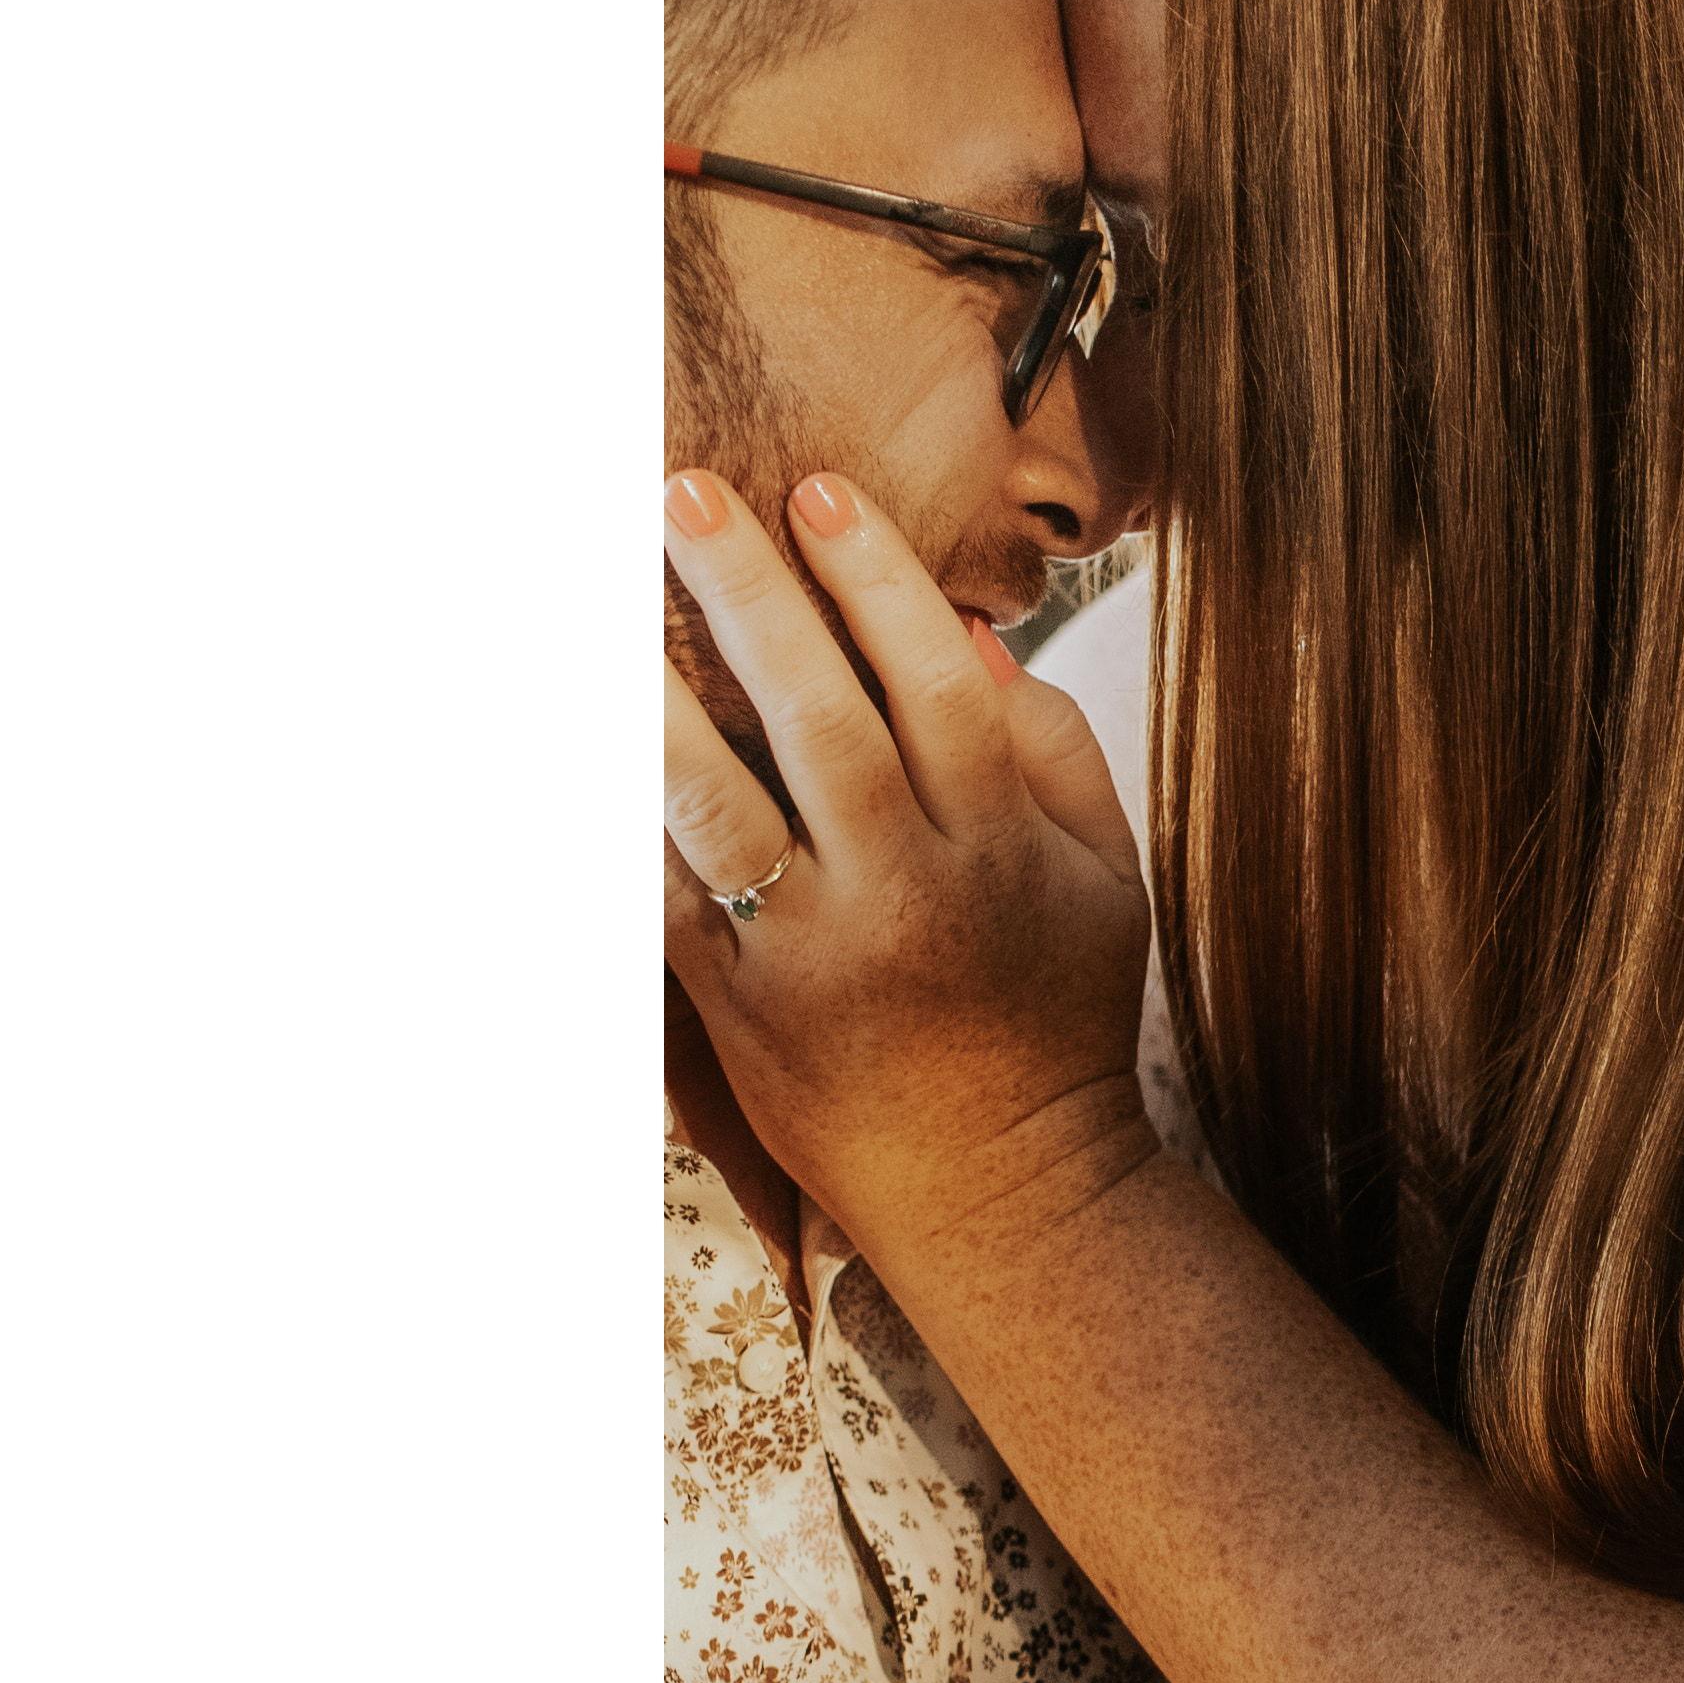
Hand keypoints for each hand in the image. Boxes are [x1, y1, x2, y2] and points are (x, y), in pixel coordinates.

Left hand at [663, 467, 1155, 1272]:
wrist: (1006, 1193)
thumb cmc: (1055, 1017)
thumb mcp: (1104, 884)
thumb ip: (1055, 755)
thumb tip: (969, 635)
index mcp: (1002, 854)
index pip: (939, 688)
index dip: (878, 580)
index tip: (817, 489)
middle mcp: (908, 899)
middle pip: (821, 722)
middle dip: (751, 597)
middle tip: (682, 489)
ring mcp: (814, 959)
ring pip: (719, 807)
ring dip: (651, 697)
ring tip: (594, 599)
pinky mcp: (740, 1010)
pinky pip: (660, 893)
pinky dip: (616, 813)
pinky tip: (579, 727)